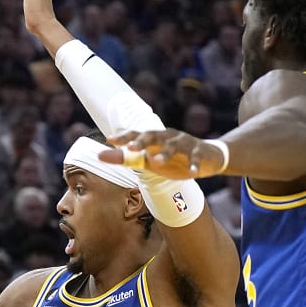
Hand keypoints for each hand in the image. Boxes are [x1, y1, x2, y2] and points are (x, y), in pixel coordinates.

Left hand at [99, 130, 224, 179]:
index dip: (124, 137)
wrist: (206, 157)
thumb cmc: (172, 159)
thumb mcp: (148, 160)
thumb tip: (99, 155)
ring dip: (165, 153)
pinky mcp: (198, 151)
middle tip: (131, 148)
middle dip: (142, 141)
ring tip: (156, 161)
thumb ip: (125, 158)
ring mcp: (184, 143)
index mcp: (155, 138)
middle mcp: (168, 137)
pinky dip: (194, 164)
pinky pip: (195, 157)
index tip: (110, 140)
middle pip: (154, 136)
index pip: (137, 134)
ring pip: (174, 146)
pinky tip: (192, 172)